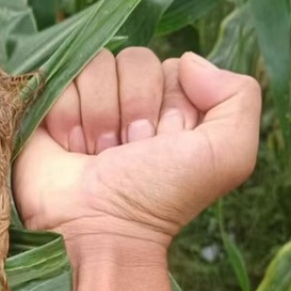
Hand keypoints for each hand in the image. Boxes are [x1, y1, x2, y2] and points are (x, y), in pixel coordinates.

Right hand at [13, 48, 260, 265]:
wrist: (96, 231)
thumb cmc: (160, 198)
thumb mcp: (228, 155)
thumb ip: (239, 96)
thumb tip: (187, 60)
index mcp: (176, 113)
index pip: (175, 66)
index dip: (170, 100)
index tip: (162, 144)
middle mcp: (133, 107)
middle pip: (135, 59)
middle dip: (134, 107)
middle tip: (128, 151)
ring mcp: (90, 107)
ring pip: (97, 65)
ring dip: (99, 115)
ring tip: (97, 155)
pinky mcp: (51, 109)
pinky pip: (62, 79)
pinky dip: (67, 116)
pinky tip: (71, 149)